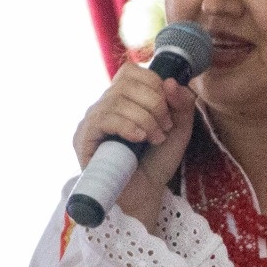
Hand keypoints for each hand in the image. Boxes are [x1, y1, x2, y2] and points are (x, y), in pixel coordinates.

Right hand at [73, 63, 197, 230]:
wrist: (144, 194)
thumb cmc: (157, 162)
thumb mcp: (178, 129)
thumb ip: (182, 104)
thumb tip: (171, 81)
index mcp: (122, 98)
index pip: (131, 71)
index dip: (155, 84)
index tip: (169, 111)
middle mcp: (103, 105)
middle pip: (125, 82)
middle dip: (154, 103)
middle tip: (165, 128)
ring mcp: (91, 121)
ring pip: (116, 100)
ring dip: (145, 118)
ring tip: (155, 139)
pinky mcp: (84, 139)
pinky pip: (103, 118)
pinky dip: (127, 125)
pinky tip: (140, 139)